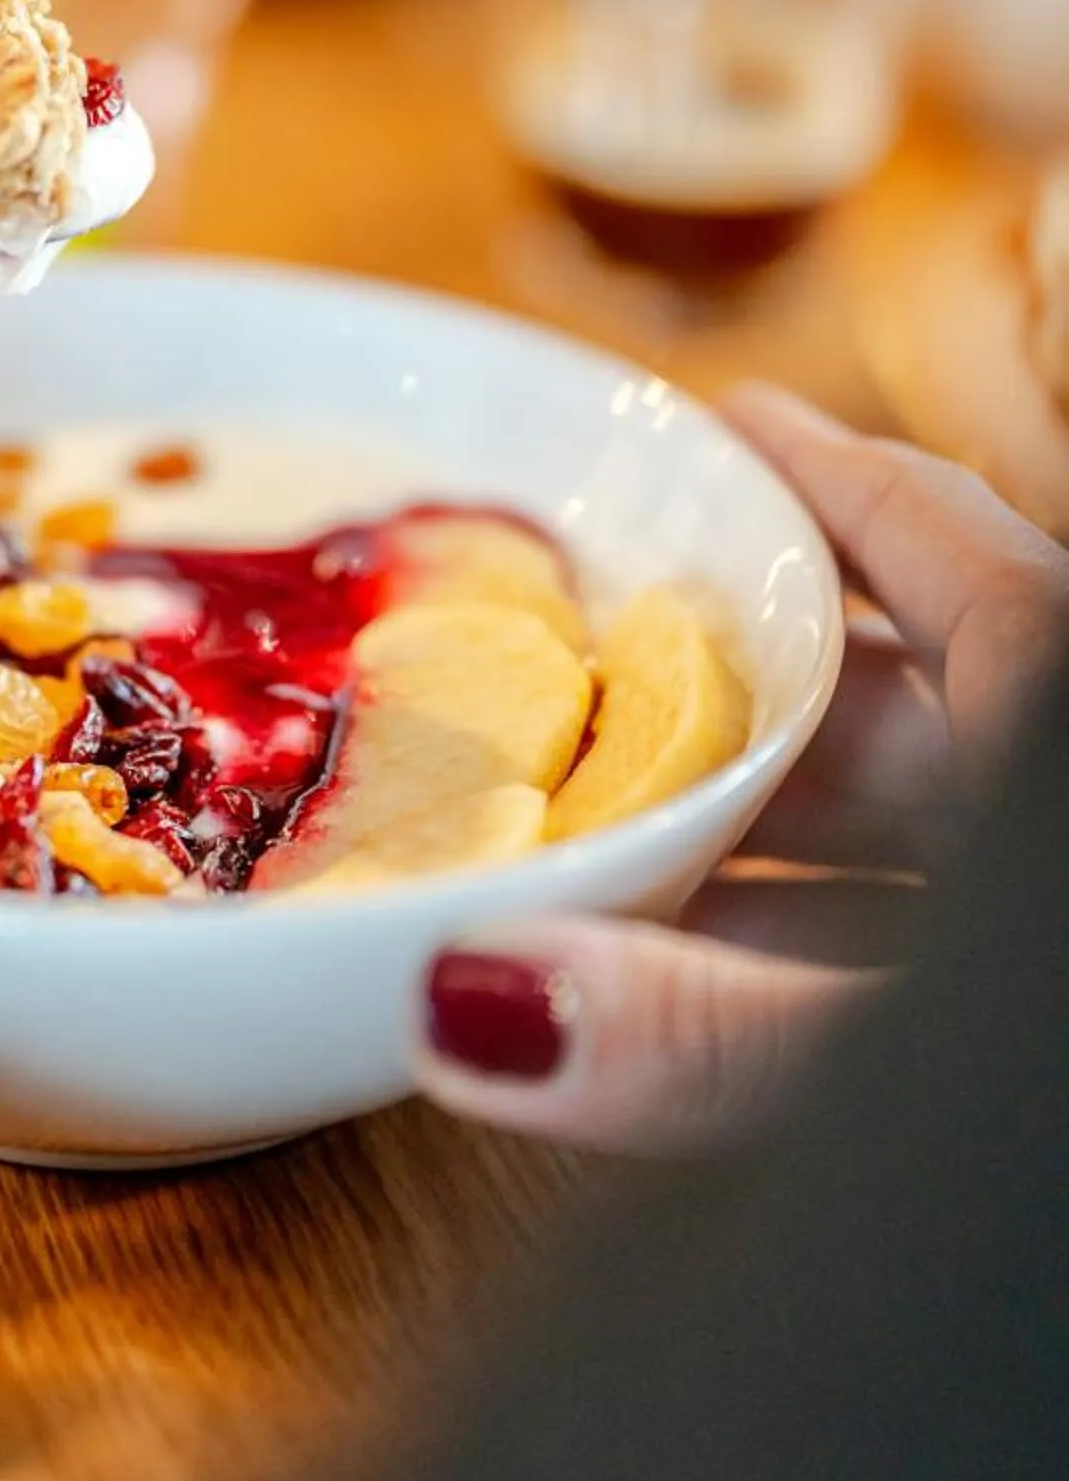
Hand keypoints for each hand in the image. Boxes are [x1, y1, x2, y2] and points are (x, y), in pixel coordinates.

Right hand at [412, 388, 1068, 1152]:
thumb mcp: (918, 1047)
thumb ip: (720, 1037)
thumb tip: (471, 997)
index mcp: (1062, 703)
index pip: (920, 528)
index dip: (794, 474)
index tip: (679, 433)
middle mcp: (1061, 780)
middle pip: (886, 692)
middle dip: (717, 689)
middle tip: (554, 675)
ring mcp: (1050, 897)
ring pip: (903, 837)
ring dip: (751, 847)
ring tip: (582, 850)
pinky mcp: (1040, 1003)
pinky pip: (908, 944)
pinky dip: (808, 952)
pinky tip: (702, 992)